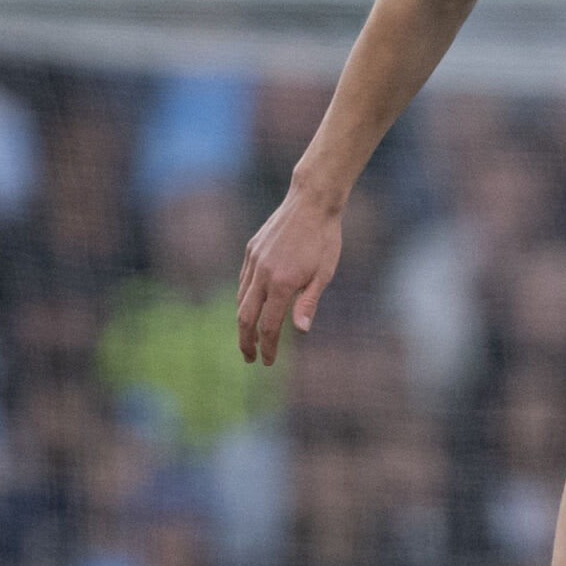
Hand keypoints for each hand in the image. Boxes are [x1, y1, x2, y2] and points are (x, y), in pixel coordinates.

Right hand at [237, 185, 342, 364]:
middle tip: (249, 358)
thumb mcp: (324, 273)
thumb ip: (309, 303)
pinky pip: (243, 281)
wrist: (311, 202)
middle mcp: (263, 274)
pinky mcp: (251, 250)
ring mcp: (254, 261)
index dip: (268, 347)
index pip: (270, 326)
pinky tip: (251, 306)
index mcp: (282, 283)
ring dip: (243, 321)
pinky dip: (244, 299)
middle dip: (245, 341)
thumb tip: (301, 331)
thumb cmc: (324, 239)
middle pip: (245, 317)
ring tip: (249, 337)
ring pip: (241, 299)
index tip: (268, 362)